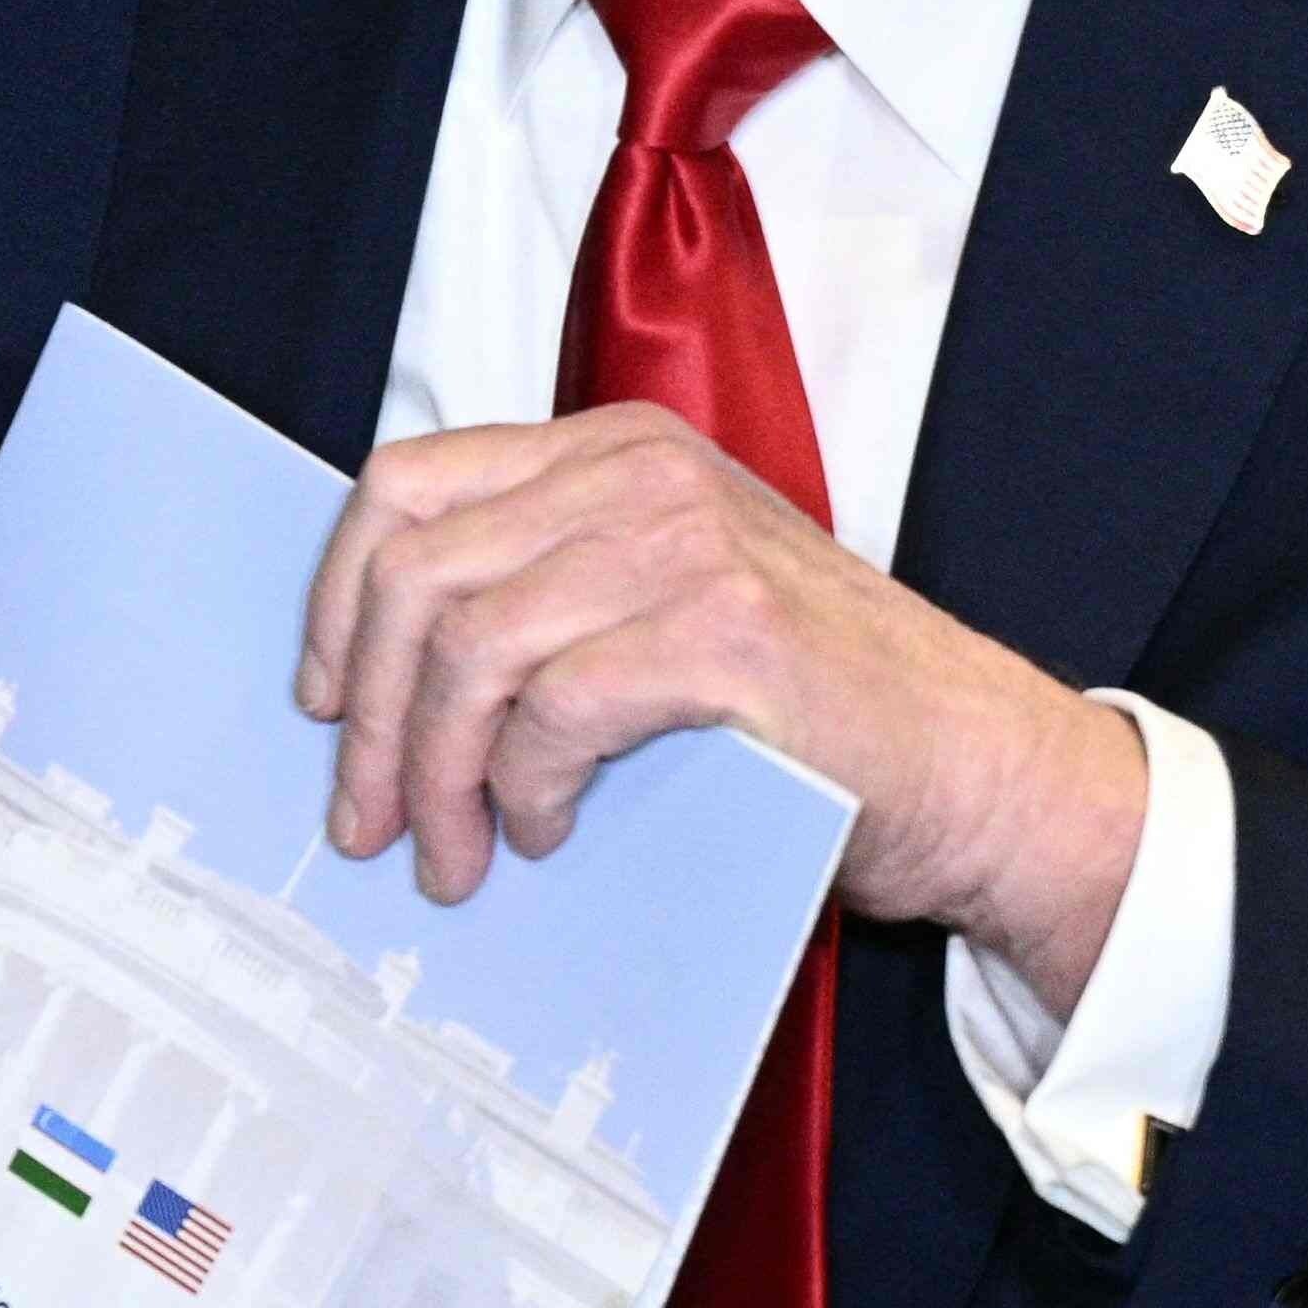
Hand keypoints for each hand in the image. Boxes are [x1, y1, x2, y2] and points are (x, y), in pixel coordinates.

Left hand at [301, 401, 1143, 1006]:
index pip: (406, 486)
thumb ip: (543, 598)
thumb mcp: (658, 607)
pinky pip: (555, 708)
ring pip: (471, 650)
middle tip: (369, 821)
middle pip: (416, 575)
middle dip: (372, 716)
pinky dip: (528, 786)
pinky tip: (549, 832)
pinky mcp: (725, 634)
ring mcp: (686, 545)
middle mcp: (641, 474)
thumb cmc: (812, 709)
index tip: (325, 702)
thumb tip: (370, 683)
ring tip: (455, 856)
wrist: (982, 771)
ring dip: (440, 773)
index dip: (337, 600)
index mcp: (612, 451)